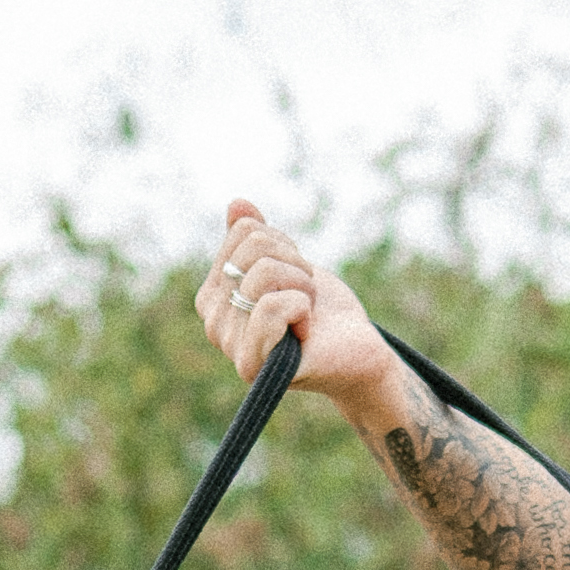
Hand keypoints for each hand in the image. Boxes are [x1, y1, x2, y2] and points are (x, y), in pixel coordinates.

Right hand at [196, 201, 411, 421]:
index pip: (244, 232)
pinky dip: (302, 307)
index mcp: (214, 295)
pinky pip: (271, 305)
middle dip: (296, 264)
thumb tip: (237, 204)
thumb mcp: (290, 264)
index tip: (295, 276)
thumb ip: (256, 238)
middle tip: (306, 297)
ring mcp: (230, 346)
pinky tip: (306, 331)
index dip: (284, 245)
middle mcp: (213, 322)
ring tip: (307, 314)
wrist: (356, 352)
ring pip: (264, 272)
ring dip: (303, 286)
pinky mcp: (253, 365)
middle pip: (255, 247)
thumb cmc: (323, 312)